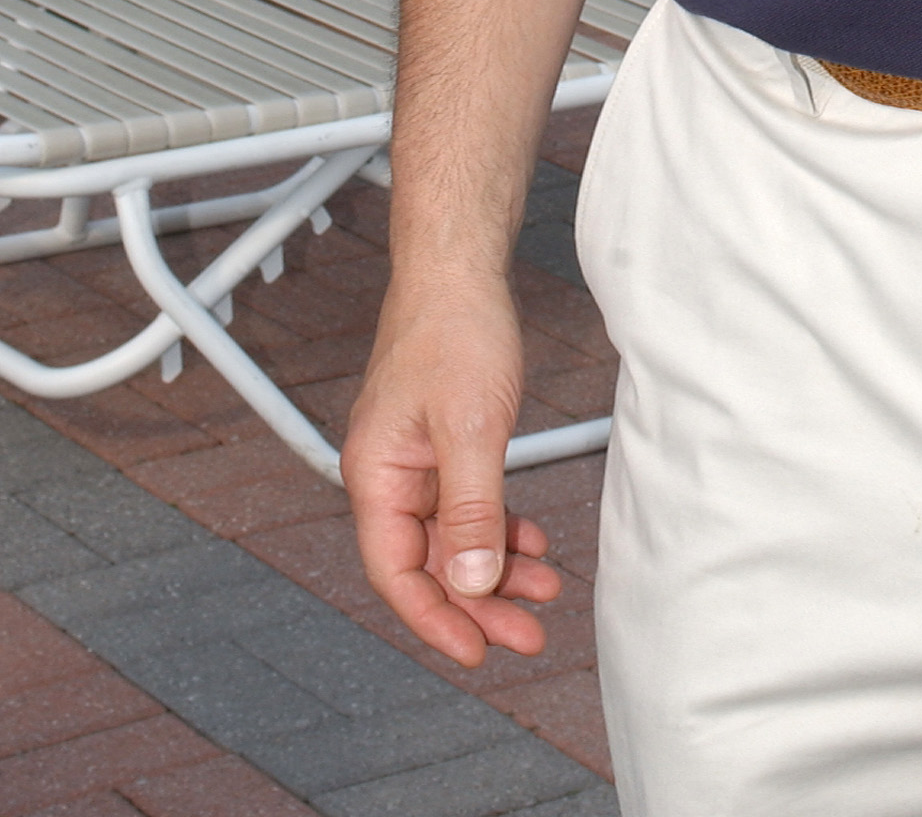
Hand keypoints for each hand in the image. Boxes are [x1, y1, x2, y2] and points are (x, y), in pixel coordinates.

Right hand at [343, 275, 562, 665]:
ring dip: (497, 567)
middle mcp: (388, 475)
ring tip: (545, 590)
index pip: (398, 573)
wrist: (461, 268)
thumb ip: (472, 509)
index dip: (437, 619)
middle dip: (479, 603)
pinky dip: (501, 526)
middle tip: (529, 635)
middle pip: (430, 563)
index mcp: (376, 476)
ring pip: (455, 537)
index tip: (479, 653)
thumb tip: (473, 584)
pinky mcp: (444, 443)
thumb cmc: (455, 332)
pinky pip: (470, 503)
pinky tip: (533, 542)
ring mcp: (416, 460)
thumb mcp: (472, 428)